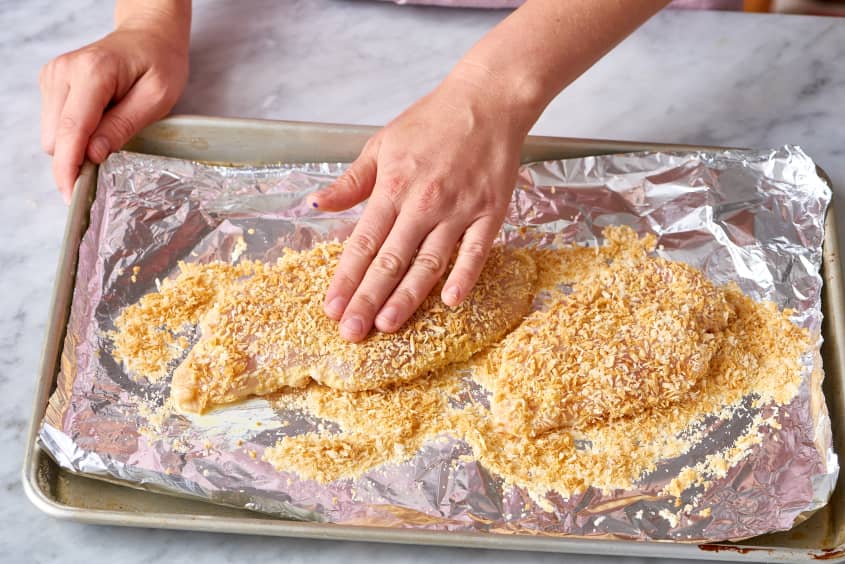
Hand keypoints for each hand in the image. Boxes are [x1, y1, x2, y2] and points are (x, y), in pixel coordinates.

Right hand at [39, 24, 188, 201]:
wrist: (148, 36)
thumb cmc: (160, 63)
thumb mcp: (157, 98)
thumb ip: (124, 126)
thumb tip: (94, 155)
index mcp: (92, 73)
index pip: (71, 130)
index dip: (69, 167)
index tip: (72, 195)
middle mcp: (64, 72)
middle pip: (56, 138)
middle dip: (76, 158)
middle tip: (111, 163)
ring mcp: (53, 76)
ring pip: (52, 134)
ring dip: (76, 145)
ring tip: (110, 131)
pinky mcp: (52, 83)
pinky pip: (56, 124)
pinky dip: (74, 134)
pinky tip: (99, 123)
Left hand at [309, 71, 536, 341]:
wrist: (487, 101)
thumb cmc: (431, 122)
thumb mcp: (381, 144)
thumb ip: (351, 182)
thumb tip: (316, 205)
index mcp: (392, 187)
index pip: (363, 243)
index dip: (346, 278)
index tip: (331, 308)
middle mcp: (423, 203)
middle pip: (391, 261)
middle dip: (368, 299)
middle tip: (352, 332)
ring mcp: (459, 210)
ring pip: (429, 262)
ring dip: (408, 296)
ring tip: (388, 324)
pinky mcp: (490, 213)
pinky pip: (476, 250)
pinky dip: (465, 276)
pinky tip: (451, 302)